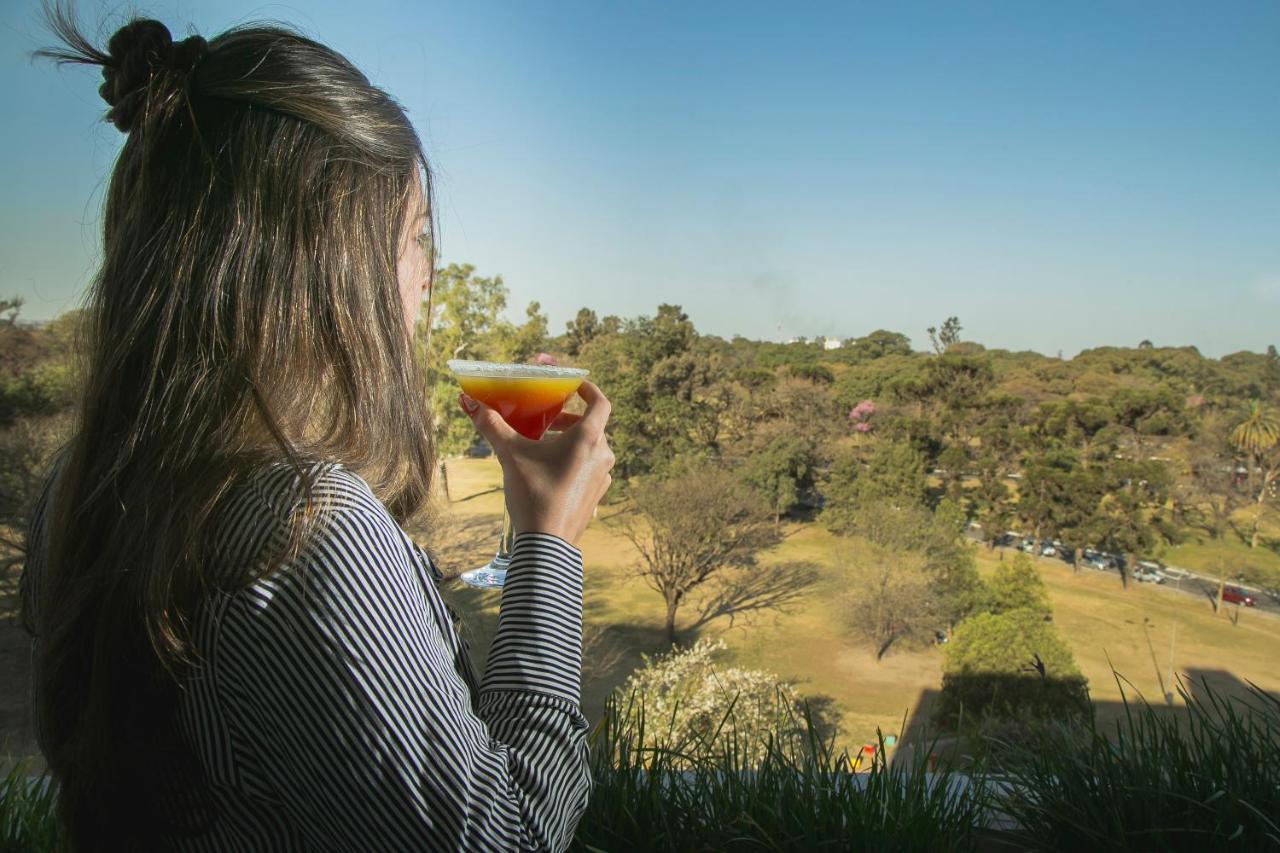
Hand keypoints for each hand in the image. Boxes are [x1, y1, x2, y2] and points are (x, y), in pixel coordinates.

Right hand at [459, 380, 613, 545]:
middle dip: (568, 420)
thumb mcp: (510, 455)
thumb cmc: (533, 495)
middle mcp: (602, 455)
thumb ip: (492, 426)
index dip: (588, 390)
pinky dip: (574, 461)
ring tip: (542, 446)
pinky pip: (589, 468)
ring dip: (570, 441)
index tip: (573, 386)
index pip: (600, 402)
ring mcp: (602, 476)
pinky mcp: (597, 494)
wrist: (546, 545)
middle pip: (592, 426)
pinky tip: (549, 471)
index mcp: (588, 439)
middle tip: (546, 421)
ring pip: (590, 448)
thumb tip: (469, 402)